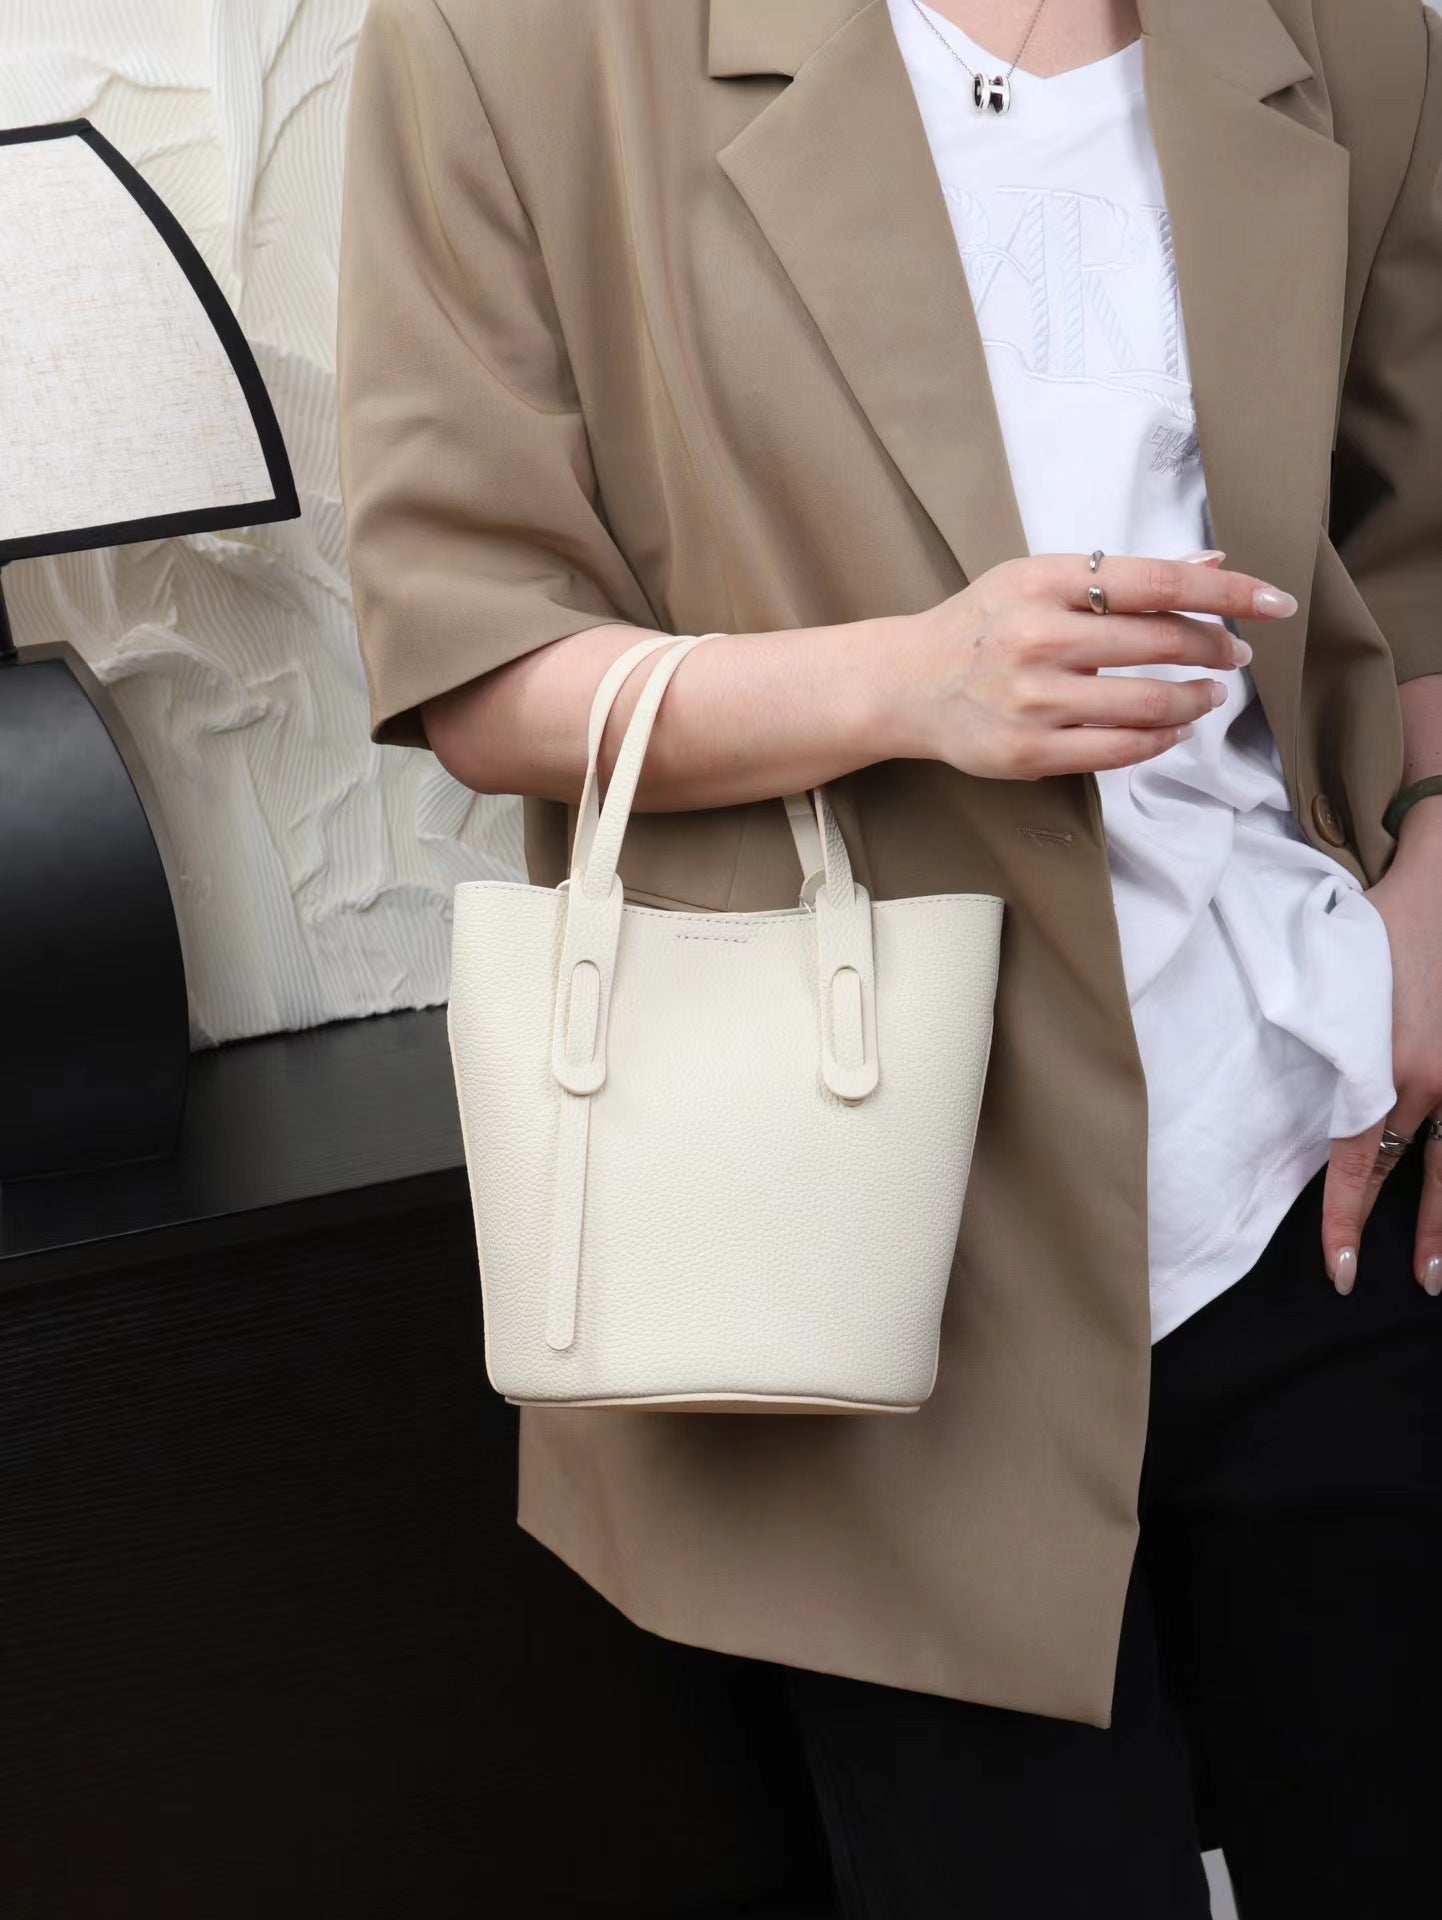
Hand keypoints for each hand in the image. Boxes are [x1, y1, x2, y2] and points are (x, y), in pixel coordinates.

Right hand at [893, 549, 1297, 778]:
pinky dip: (1161, 739)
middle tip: (1235, 652)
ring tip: (1210, 693)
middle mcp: (1039, 637)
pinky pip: (1120, 750)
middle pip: (1163, 641)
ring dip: (1197, 699)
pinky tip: (1174, 729)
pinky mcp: (1029, 751)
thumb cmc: (982, 626)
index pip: (1159, 581)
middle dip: (1217, 647)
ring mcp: (1034, 699)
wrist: (905, 683)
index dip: (1228, 592)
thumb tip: (1211, 565)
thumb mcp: (1039, 579)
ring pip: (1150, 703)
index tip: (1274, 602)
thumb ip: (1123, 576)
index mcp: (1045, 581)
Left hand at [1321, 798, 1441, 1295]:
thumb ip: (1314, 1037)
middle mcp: (1433, 1079)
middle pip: (1421, 1173)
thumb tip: (1278, 1081)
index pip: (1361, 1164)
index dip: (1347, 1220)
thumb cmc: (1376, 924)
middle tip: (1411, 1285)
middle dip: (1417, 1235)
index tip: (1339, 1270)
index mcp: (1384, 1067)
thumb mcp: (1329, 981)